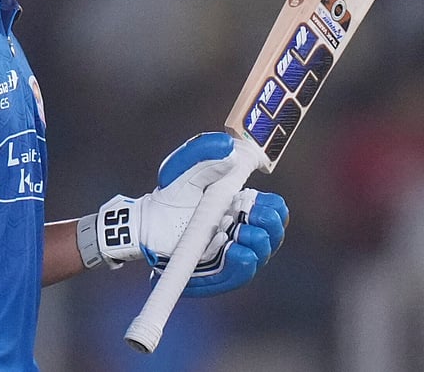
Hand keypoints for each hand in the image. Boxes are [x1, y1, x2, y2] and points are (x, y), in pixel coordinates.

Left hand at [93, 132, 286, 294]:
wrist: (147, 221)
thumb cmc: (172, 193)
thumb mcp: (185, 165)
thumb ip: (206, 149)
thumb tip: (232, 149)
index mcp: (243, 205)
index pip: (275, 209)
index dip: (271, 207)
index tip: (250, 200)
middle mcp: (243, 230)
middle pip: (274, 233)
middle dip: (264, 224)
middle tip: (242, 217)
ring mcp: (233, 253)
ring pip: (261, 255)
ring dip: (252, 243)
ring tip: (230, 233)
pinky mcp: (219, 273)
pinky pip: (240, 275)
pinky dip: (239, 262)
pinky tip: (230, 249)